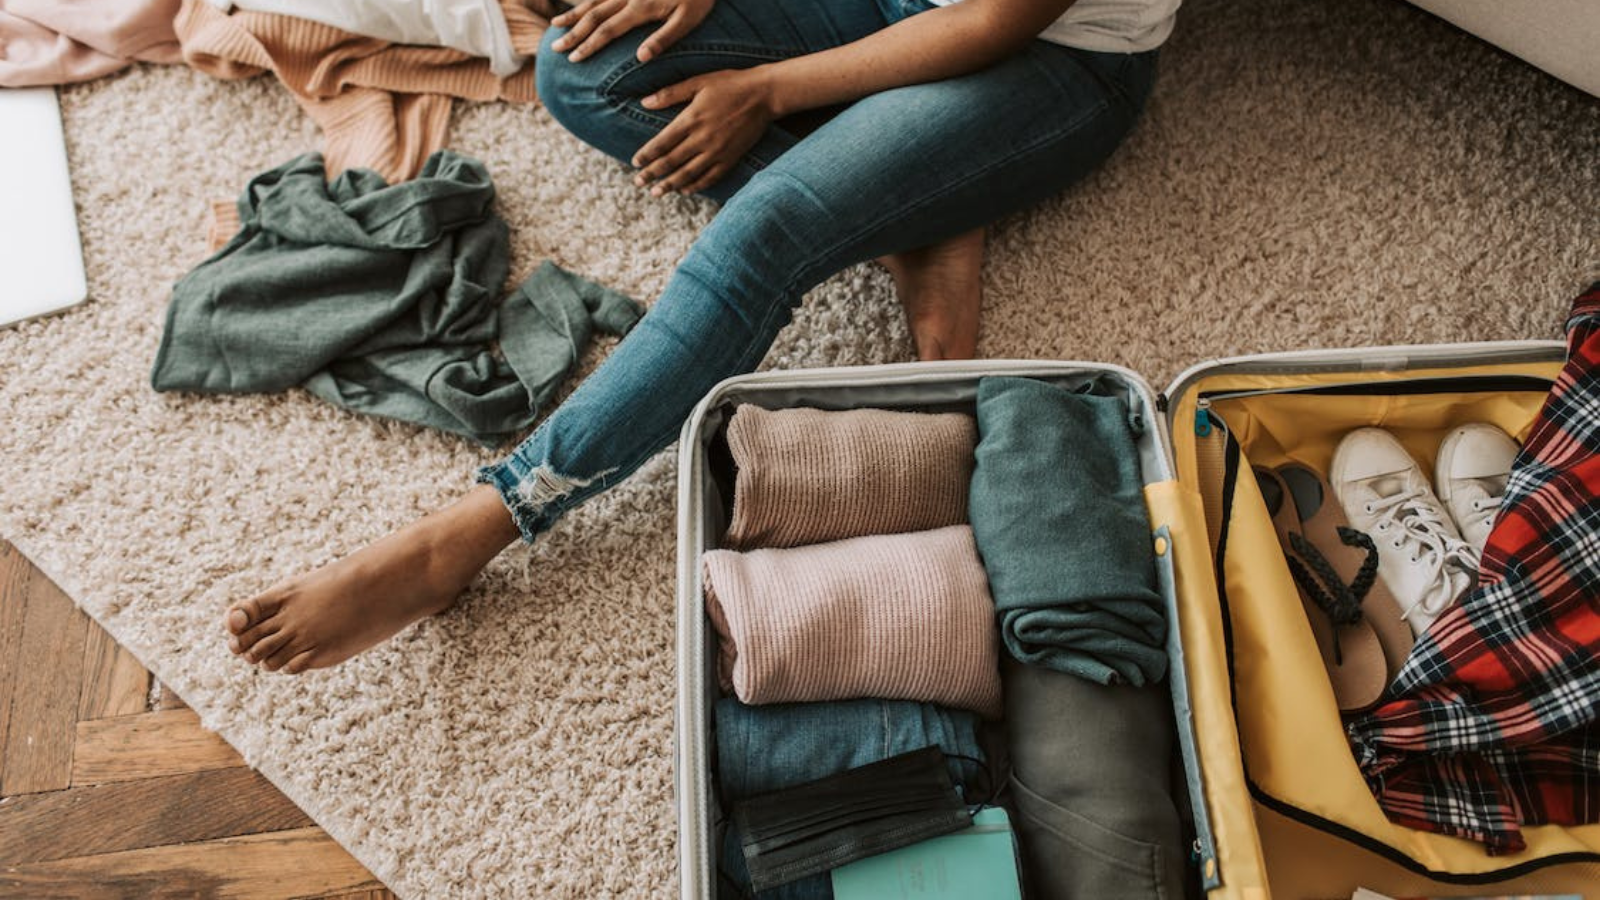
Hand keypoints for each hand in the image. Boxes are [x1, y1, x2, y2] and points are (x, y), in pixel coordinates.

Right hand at [550, 0, 714, 62]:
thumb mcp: (688, 19)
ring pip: (593, 0)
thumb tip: (640, 59)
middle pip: (593, 15)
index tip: (574, 58)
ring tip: (555, 25)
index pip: (608, 30)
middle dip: (573, 33)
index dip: (589, 45)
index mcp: (640, 8)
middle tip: (556, 48)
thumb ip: (663, 38)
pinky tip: (580, 5)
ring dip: (574, 14)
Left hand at [633, 68, 775, 195]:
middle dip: (652, 174)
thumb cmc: (731, 84)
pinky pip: (710, 177)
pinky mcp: (731, 158)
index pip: (662, 143)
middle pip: (671, 161)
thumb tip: (644, 102)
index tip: (635, 163)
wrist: (764, 95)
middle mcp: (702, 139)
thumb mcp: (699, 82)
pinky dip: (696, 186)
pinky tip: (685, 191)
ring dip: (670, 185)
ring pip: (688, 174)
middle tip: (638, 183)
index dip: (646, 155)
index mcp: (691, 119)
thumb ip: (671, 93)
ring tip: (656, 193)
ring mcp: (717, 151)